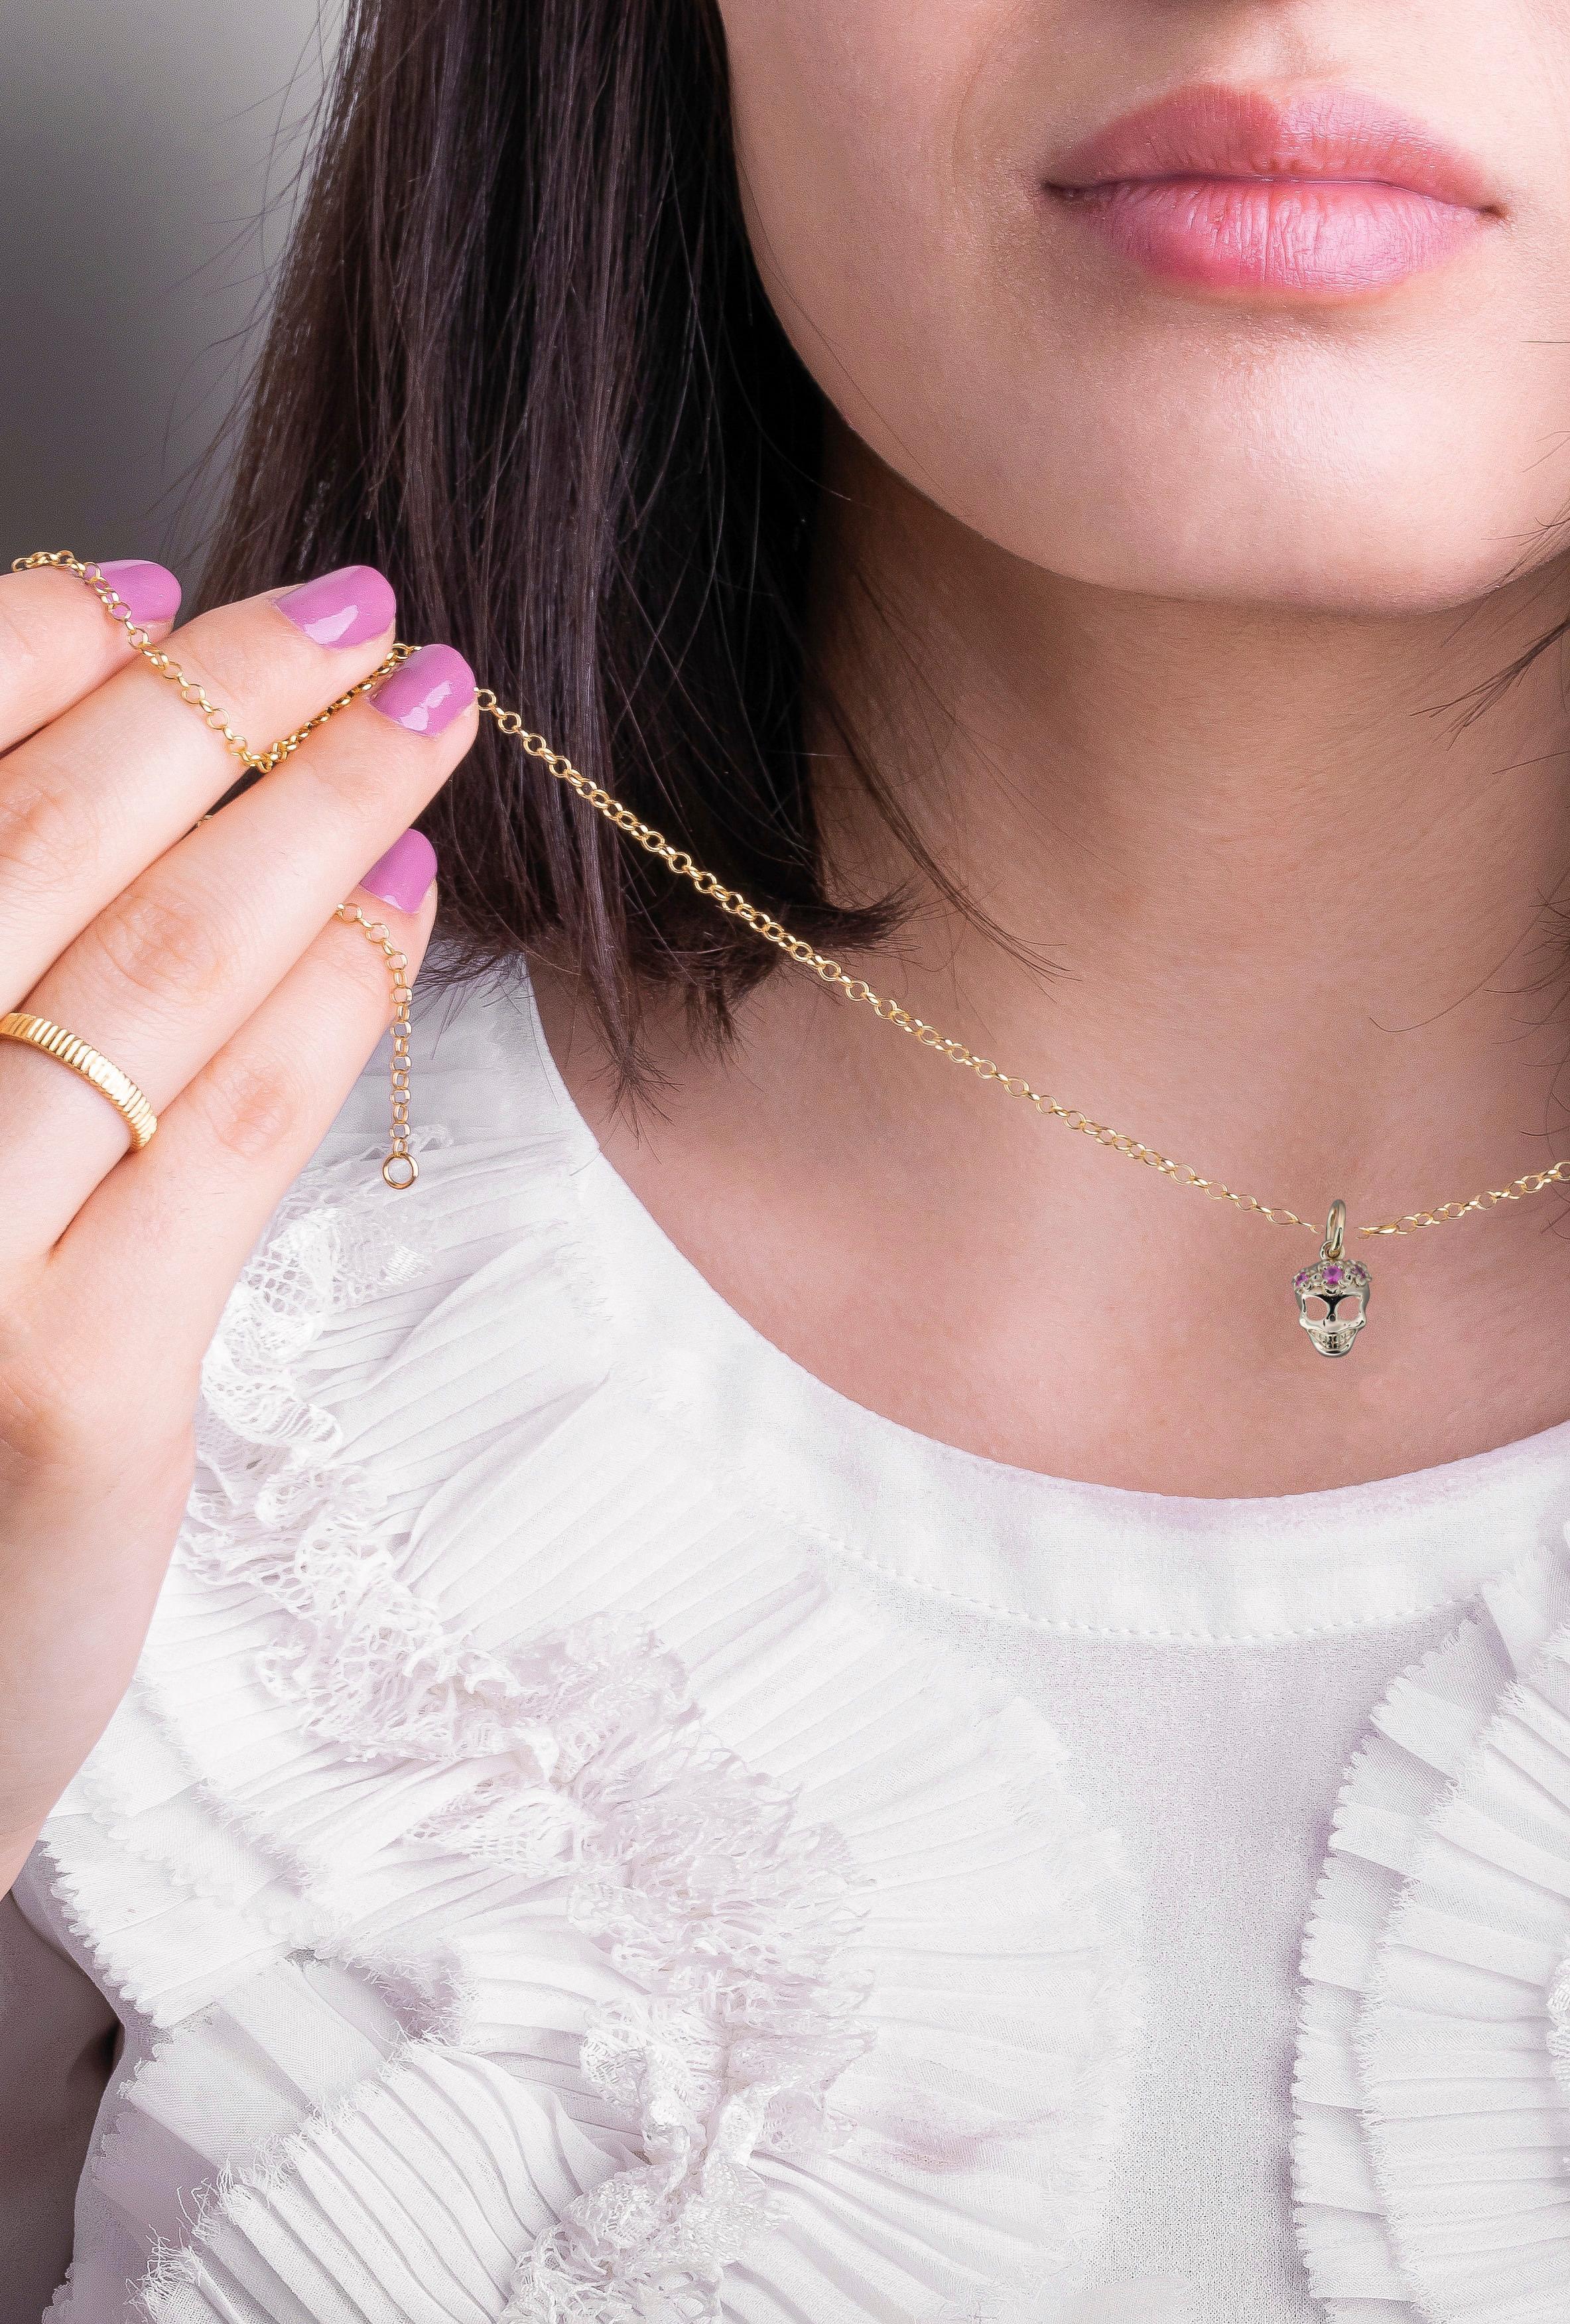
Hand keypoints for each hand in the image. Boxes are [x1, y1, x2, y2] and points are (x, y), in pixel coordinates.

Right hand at [0, 561, 472, 1887]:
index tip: (140, 582)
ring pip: (151, 964)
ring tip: (416, 711)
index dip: (16, 651)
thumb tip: (85, 772)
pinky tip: (404, 900)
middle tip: (348, 608)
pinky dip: (332, 993)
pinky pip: (232, 1129)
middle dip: (209, 698)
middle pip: (30, 841)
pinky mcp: (73, 1381)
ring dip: (307, 808)